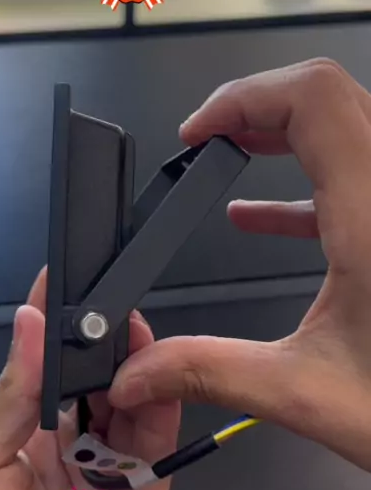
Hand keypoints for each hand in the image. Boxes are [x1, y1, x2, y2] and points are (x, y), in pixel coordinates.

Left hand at [0, 268, 179, 489]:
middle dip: (106, 346)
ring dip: (139, 371)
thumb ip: (9, 398)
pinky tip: (161, 380)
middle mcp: (65, 457)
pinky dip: (164, 416)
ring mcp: (106, 485)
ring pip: (134, 413)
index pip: (45, 371)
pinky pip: (161, 457)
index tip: (70, 283)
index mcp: (19, 441)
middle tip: (116, 306)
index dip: (58, 329)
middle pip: (97, 387)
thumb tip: (27, 324)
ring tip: (138, 334)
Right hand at [110, 59, 370, 472]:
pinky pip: (354, 174)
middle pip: (328, 97)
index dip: (243, 96)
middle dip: (256, 108)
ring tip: (228, 161)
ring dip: (283, 136)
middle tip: (209, 143)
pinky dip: (304, 182)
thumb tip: (141, 371)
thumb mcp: (308, 393)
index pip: (312, 98)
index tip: (198, 133)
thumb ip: (211, 372)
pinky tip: (262, 219)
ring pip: (346, 127)